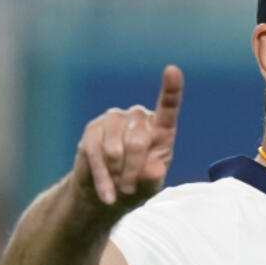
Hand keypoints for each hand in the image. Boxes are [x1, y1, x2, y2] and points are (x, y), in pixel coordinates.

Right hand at [74, 65, 183, 208]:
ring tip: (120, 185)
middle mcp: (138, 117)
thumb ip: (154, 179)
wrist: (108, 194)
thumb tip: (155, 169)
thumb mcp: (150, 187)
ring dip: (117, 174)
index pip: (168, 107)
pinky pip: (95, 154)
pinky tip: (107, 194)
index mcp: (161, 128)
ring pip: (115, 149)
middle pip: (138, 142)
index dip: (171, 89)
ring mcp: (114, 120)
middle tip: (131, 187)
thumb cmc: (137, 186)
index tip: (172, 70)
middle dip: (133, 171)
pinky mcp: (93, 130)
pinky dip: (102, 178)